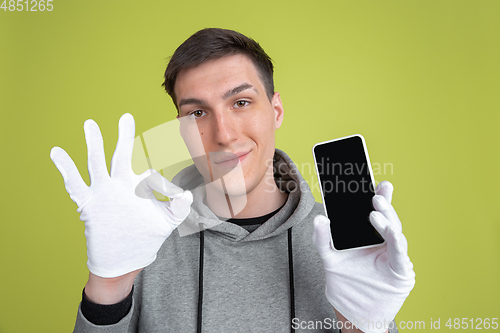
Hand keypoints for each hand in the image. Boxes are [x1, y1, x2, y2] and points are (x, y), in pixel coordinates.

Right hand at [50, 113, 192, 277]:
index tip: (176, 196)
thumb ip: (179, 208)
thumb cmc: (146, 237)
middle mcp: (121, 184)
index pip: (150, 174)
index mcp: (139, 186)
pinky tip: (57, 152)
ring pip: (97, 163)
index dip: (164, 184)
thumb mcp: (167, 222)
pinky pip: (75, 184)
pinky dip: (66, 169)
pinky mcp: (89, 203)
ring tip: (90, 124)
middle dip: (124, 136)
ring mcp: (104, 192)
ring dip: (94, 144)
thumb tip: (186, 193)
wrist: (124, 259)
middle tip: (126, 117)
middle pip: (122, 155)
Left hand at [312, 181, 414, 332]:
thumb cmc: (346, 283)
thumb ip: (323, 239)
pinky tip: (388, 229)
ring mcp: (395, 256)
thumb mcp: (329, 258)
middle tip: (377, 192)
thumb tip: (319, 218)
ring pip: (396, 233)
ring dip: (388, 221)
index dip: (378, 197)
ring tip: (375, 211)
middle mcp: (385, 243)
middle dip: (384, 204)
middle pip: (388, 219)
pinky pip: (399, 254)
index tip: (374, 182)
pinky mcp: (401, 271)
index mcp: (371, 236)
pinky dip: (395, 241)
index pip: (376, 213)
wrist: (356, 313)